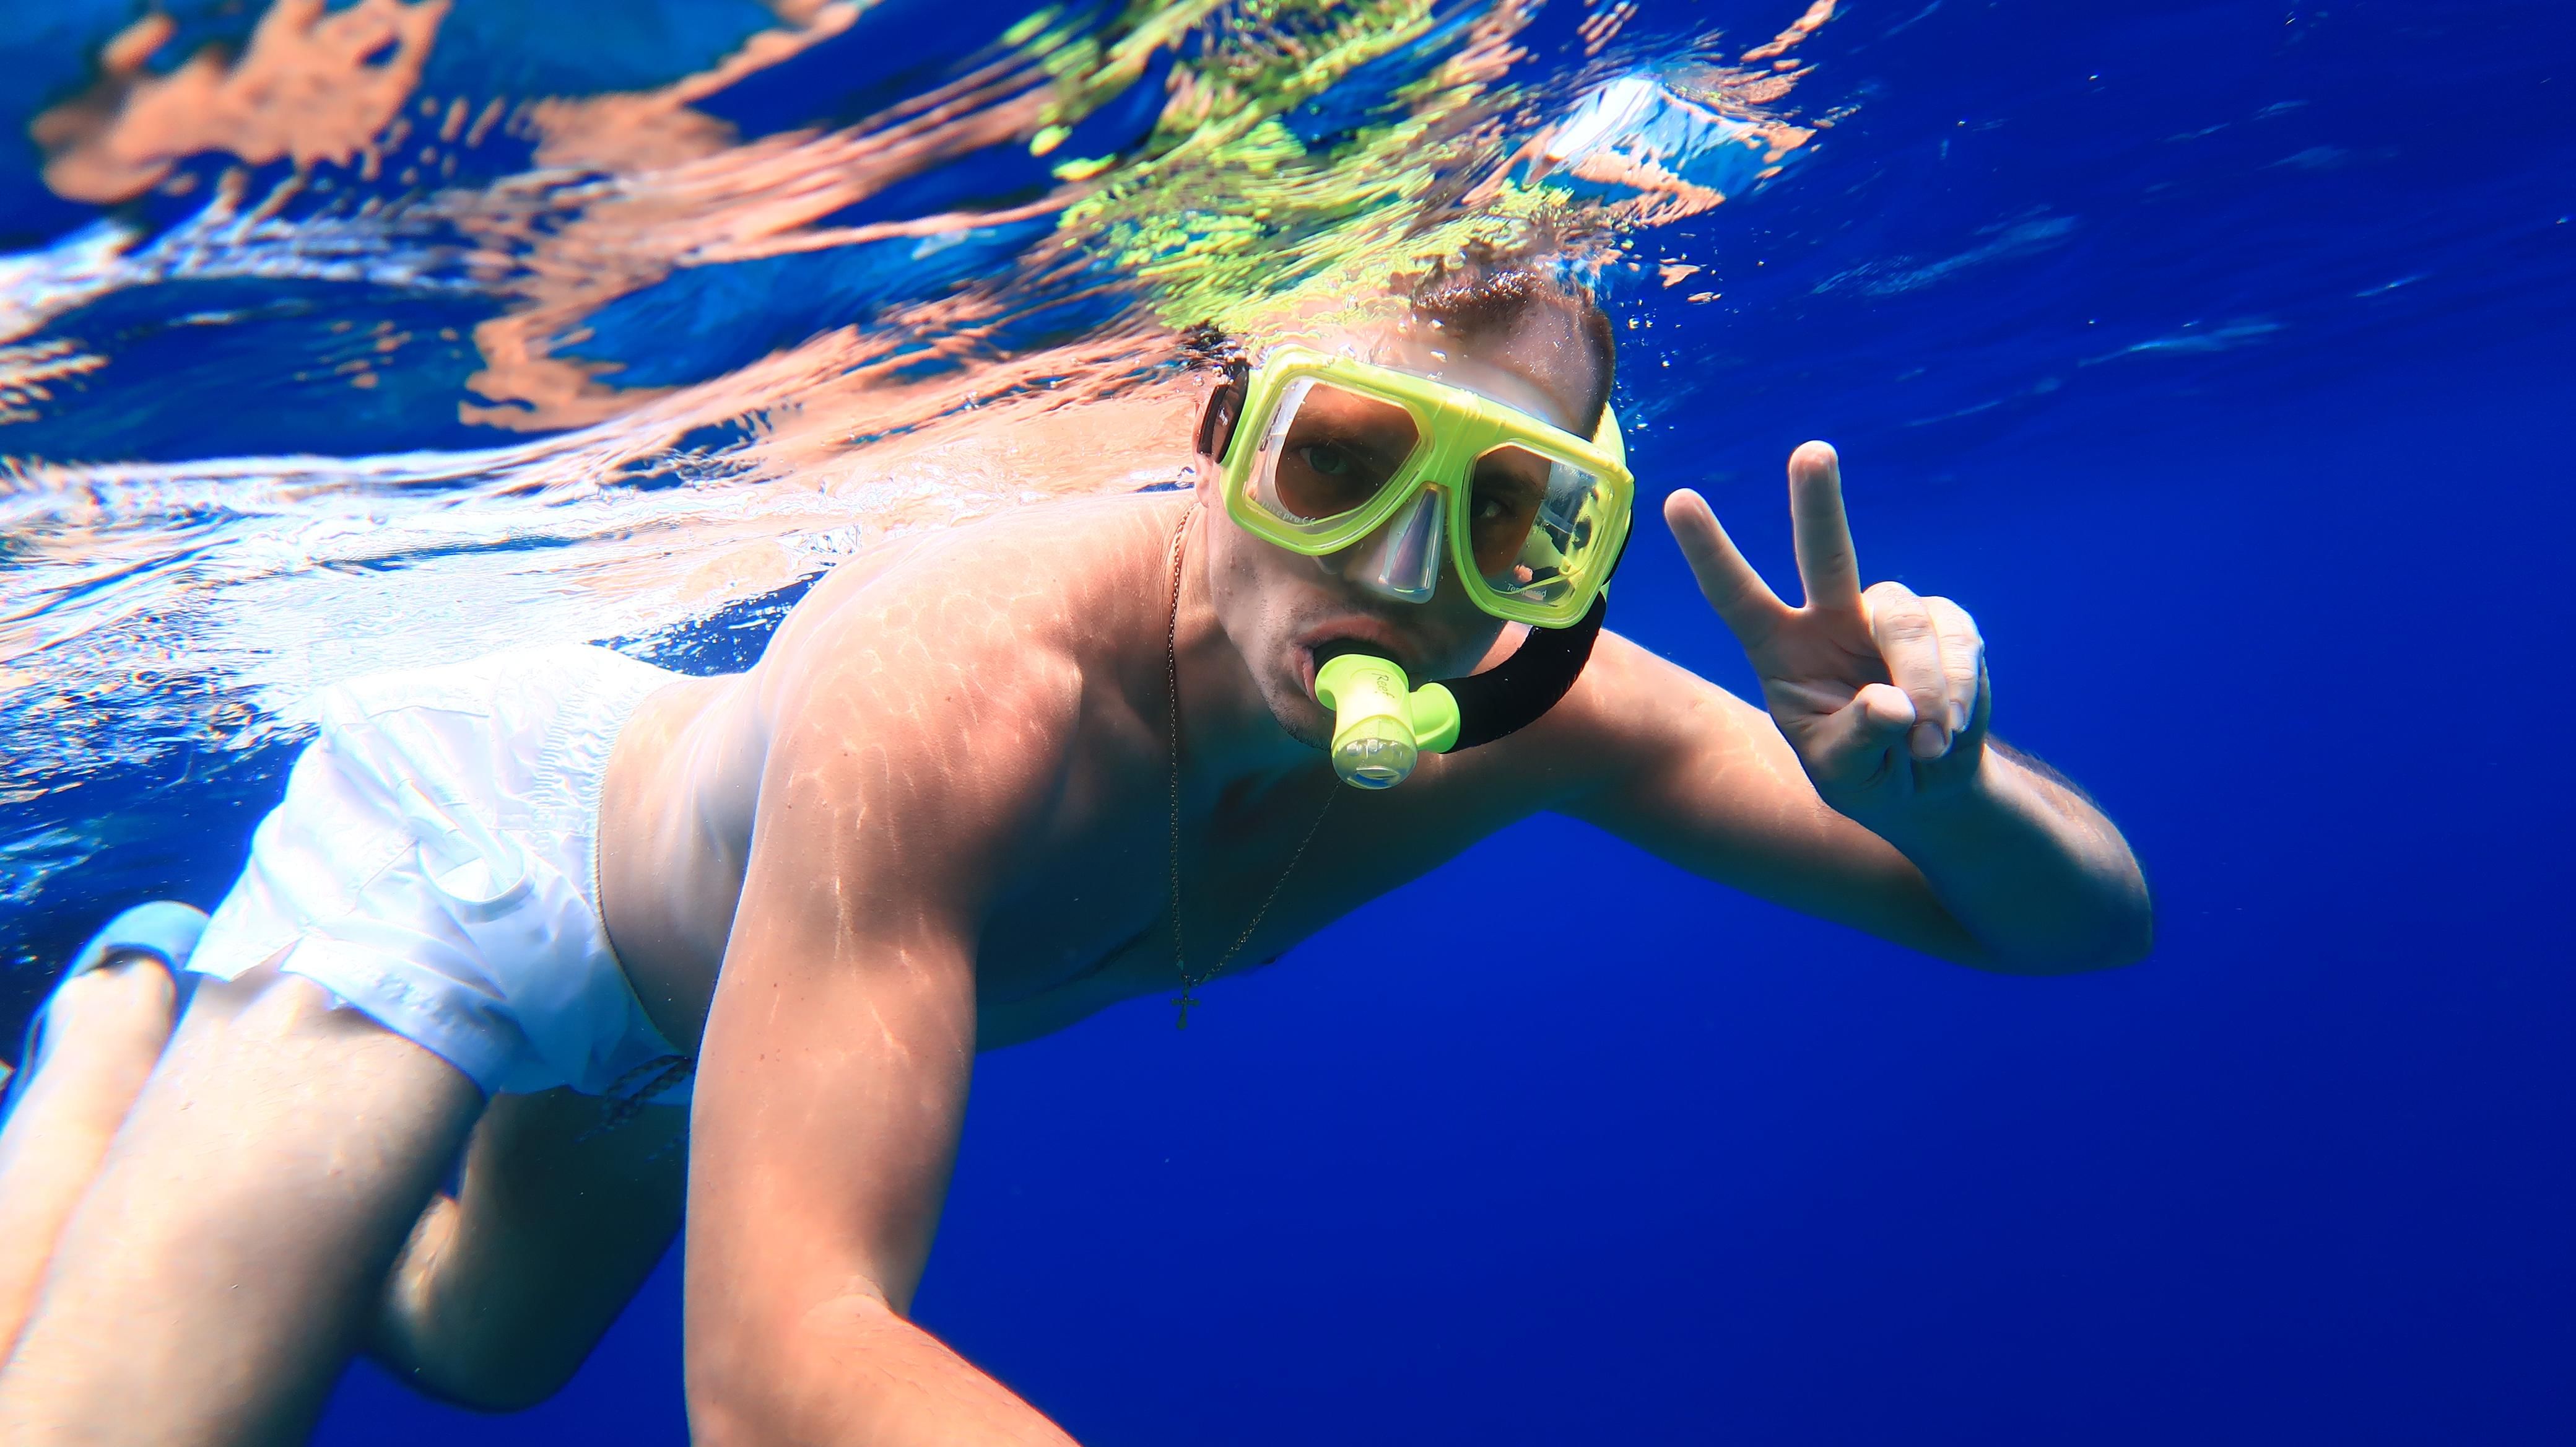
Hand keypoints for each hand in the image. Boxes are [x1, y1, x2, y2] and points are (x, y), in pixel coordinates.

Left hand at [1664, 441, 1989, 820]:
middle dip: (1819, 502)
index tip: (1677, 498)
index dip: (1710, 551)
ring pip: (1902, 618)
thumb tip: (1892, 704)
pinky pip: (1955, 639)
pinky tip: (1946, 730)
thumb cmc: (1864, 776)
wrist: (1929, 789)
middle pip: (1826, 552)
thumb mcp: (1844, 775)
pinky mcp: (1943, 624)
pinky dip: (1955, 689)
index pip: (1735, 596)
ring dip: (1921, 683)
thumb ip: (1857, 741)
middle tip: (1812, 453)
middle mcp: (1829, 619)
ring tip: (1925, 741)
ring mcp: (1885, 618)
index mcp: (1778, 650)